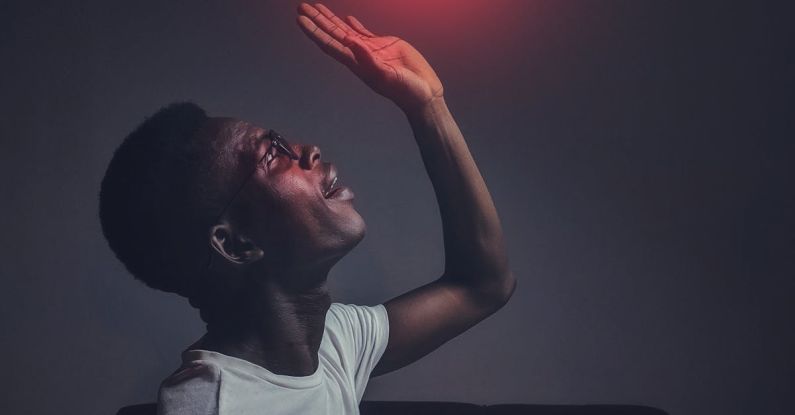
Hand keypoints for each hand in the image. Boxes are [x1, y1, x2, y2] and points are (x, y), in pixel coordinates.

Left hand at [297, 3, 443, 111]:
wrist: (423, 93)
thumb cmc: (405, 90)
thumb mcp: (386, 76)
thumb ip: (369, 60)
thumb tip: (351, 42)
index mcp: (356, 63)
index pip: (330, 44)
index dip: (314, 32)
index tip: (301, 19)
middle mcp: (359, 55)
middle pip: (332, 34)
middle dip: (317, 21)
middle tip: (301, 7)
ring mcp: (370, 50)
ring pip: (345, 31)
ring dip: (330, 20)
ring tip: (317, 7)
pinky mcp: (383, 46)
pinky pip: (364, 33)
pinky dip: (353, 24)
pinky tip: (346, 18)